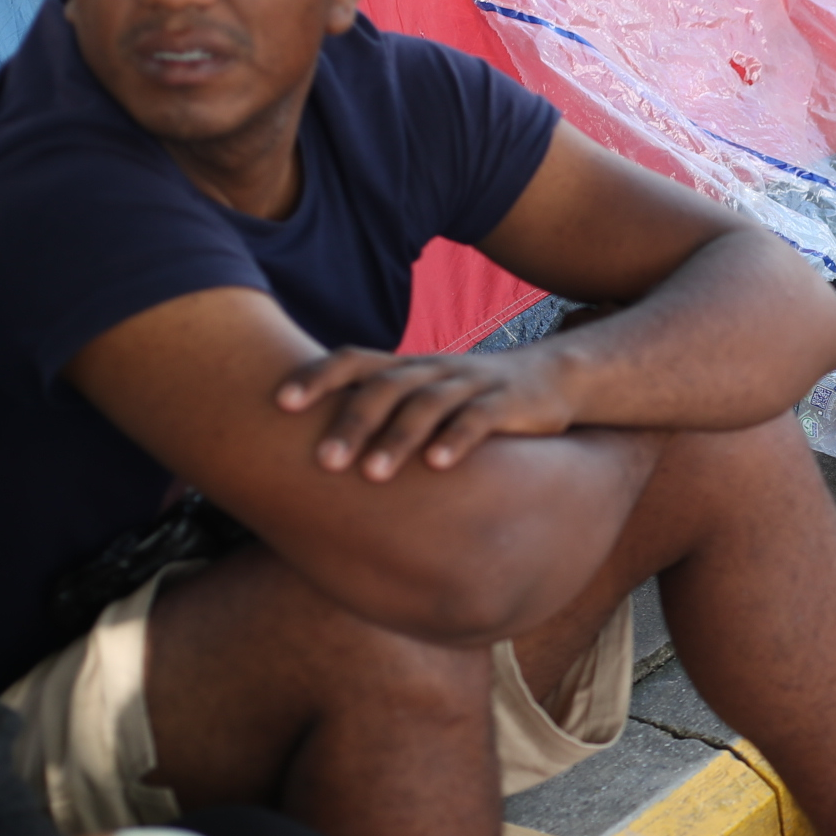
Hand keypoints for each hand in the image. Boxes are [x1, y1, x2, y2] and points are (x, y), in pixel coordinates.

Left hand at [277, 345, 576, 479]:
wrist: (556, 377)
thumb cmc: (474, 397)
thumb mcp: (427, 394)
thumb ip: (382, 410)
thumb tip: (315, 448)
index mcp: (409, 367)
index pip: (354, 360)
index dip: (317, 377)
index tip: (279, 403)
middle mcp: (434, 370)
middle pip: (385, 387)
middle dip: (351, 422)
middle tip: (322, 461)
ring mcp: (472, 384)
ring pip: (428, 404)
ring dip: (397, 438)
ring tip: (372, 475)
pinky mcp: (510, 403)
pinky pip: (480, 419)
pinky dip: (457, 440)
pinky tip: (438, 465)